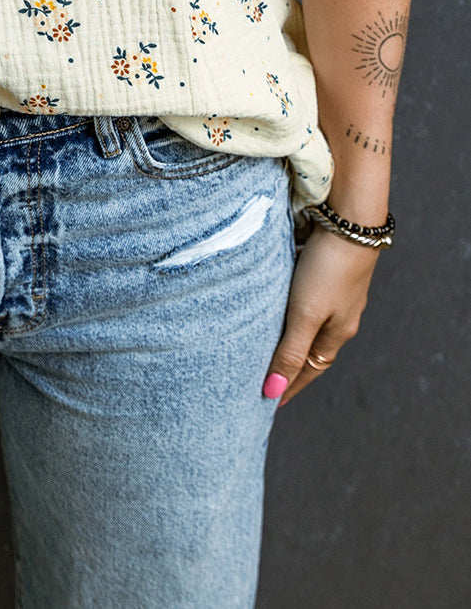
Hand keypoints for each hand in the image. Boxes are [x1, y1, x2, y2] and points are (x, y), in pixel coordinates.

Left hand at [265, 223, 380, 404]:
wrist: (351, 221)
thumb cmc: (328, 269)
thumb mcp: (306, 315)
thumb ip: (290, 351)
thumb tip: (273, 391)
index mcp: (337, 332)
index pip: (310, 369)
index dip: (291, 385)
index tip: (272, 401)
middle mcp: (340, 315)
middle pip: (312, 348)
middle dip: (292, 364)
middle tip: (270, 377)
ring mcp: (337, 292)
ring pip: (311, 322)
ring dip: (292, 334)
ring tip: (272, 343)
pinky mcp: (328, 269)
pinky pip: (308, 298)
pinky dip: (293, 308)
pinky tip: (281, 301)